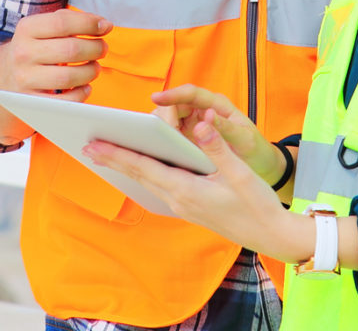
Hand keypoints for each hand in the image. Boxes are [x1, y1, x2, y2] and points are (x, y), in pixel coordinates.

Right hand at [0, 9, 111, 145]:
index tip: (106, 26)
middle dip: (95, 48)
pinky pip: (64, 101)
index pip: (63, 22)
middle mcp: (23, 53)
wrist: (0, 78)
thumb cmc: (33, 49)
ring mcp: (25, 79)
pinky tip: (85, 86)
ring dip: (91, 71)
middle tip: (102, 49)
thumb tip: (102, 24)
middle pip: (70, 49)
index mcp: (26, 29)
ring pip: (69, 76)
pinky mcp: (31, 102)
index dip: (89, 23)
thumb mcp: (40, 29)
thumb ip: (68, 21)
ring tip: (95, 67)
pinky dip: (81, 94)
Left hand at [85, 115, 313, 263]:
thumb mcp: (240, 173)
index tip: (95, 145)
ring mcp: (183, 205)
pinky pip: (158, 186)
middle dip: (113, 160)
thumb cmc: (257, 204)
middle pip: (139, 175)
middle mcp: (179, 199)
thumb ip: (218, 147)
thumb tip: (200, 122)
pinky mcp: (190, 206)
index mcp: (187, 189)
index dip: (118, 154)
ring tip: (104, 155)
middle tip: (87, 146)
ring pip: (147, 181)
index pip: (145, 167)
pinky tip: (139, 168)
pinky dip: (144, 173)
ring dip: (126, 167)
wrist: (270, 235)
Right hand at [153, 85, 286, 186]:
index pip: (191, 93)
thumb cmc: (256, 150)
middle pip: (174, 105)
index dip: (173, 94)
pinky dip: (162, 141)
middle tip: (154, 134)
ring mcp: (195, 125)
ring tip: (151, 142)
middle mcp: (203, 111)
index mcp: (217, 105)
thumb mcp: (244, 140)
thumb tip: (207, 117)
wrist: (261, 166)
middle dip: (162, 115)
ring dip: (159, 128)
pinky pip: (171, 135)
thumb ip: (226, 129)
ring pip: (169, 120)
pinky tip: (156, 151)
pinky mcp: (190, 139)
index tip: (157, 98)